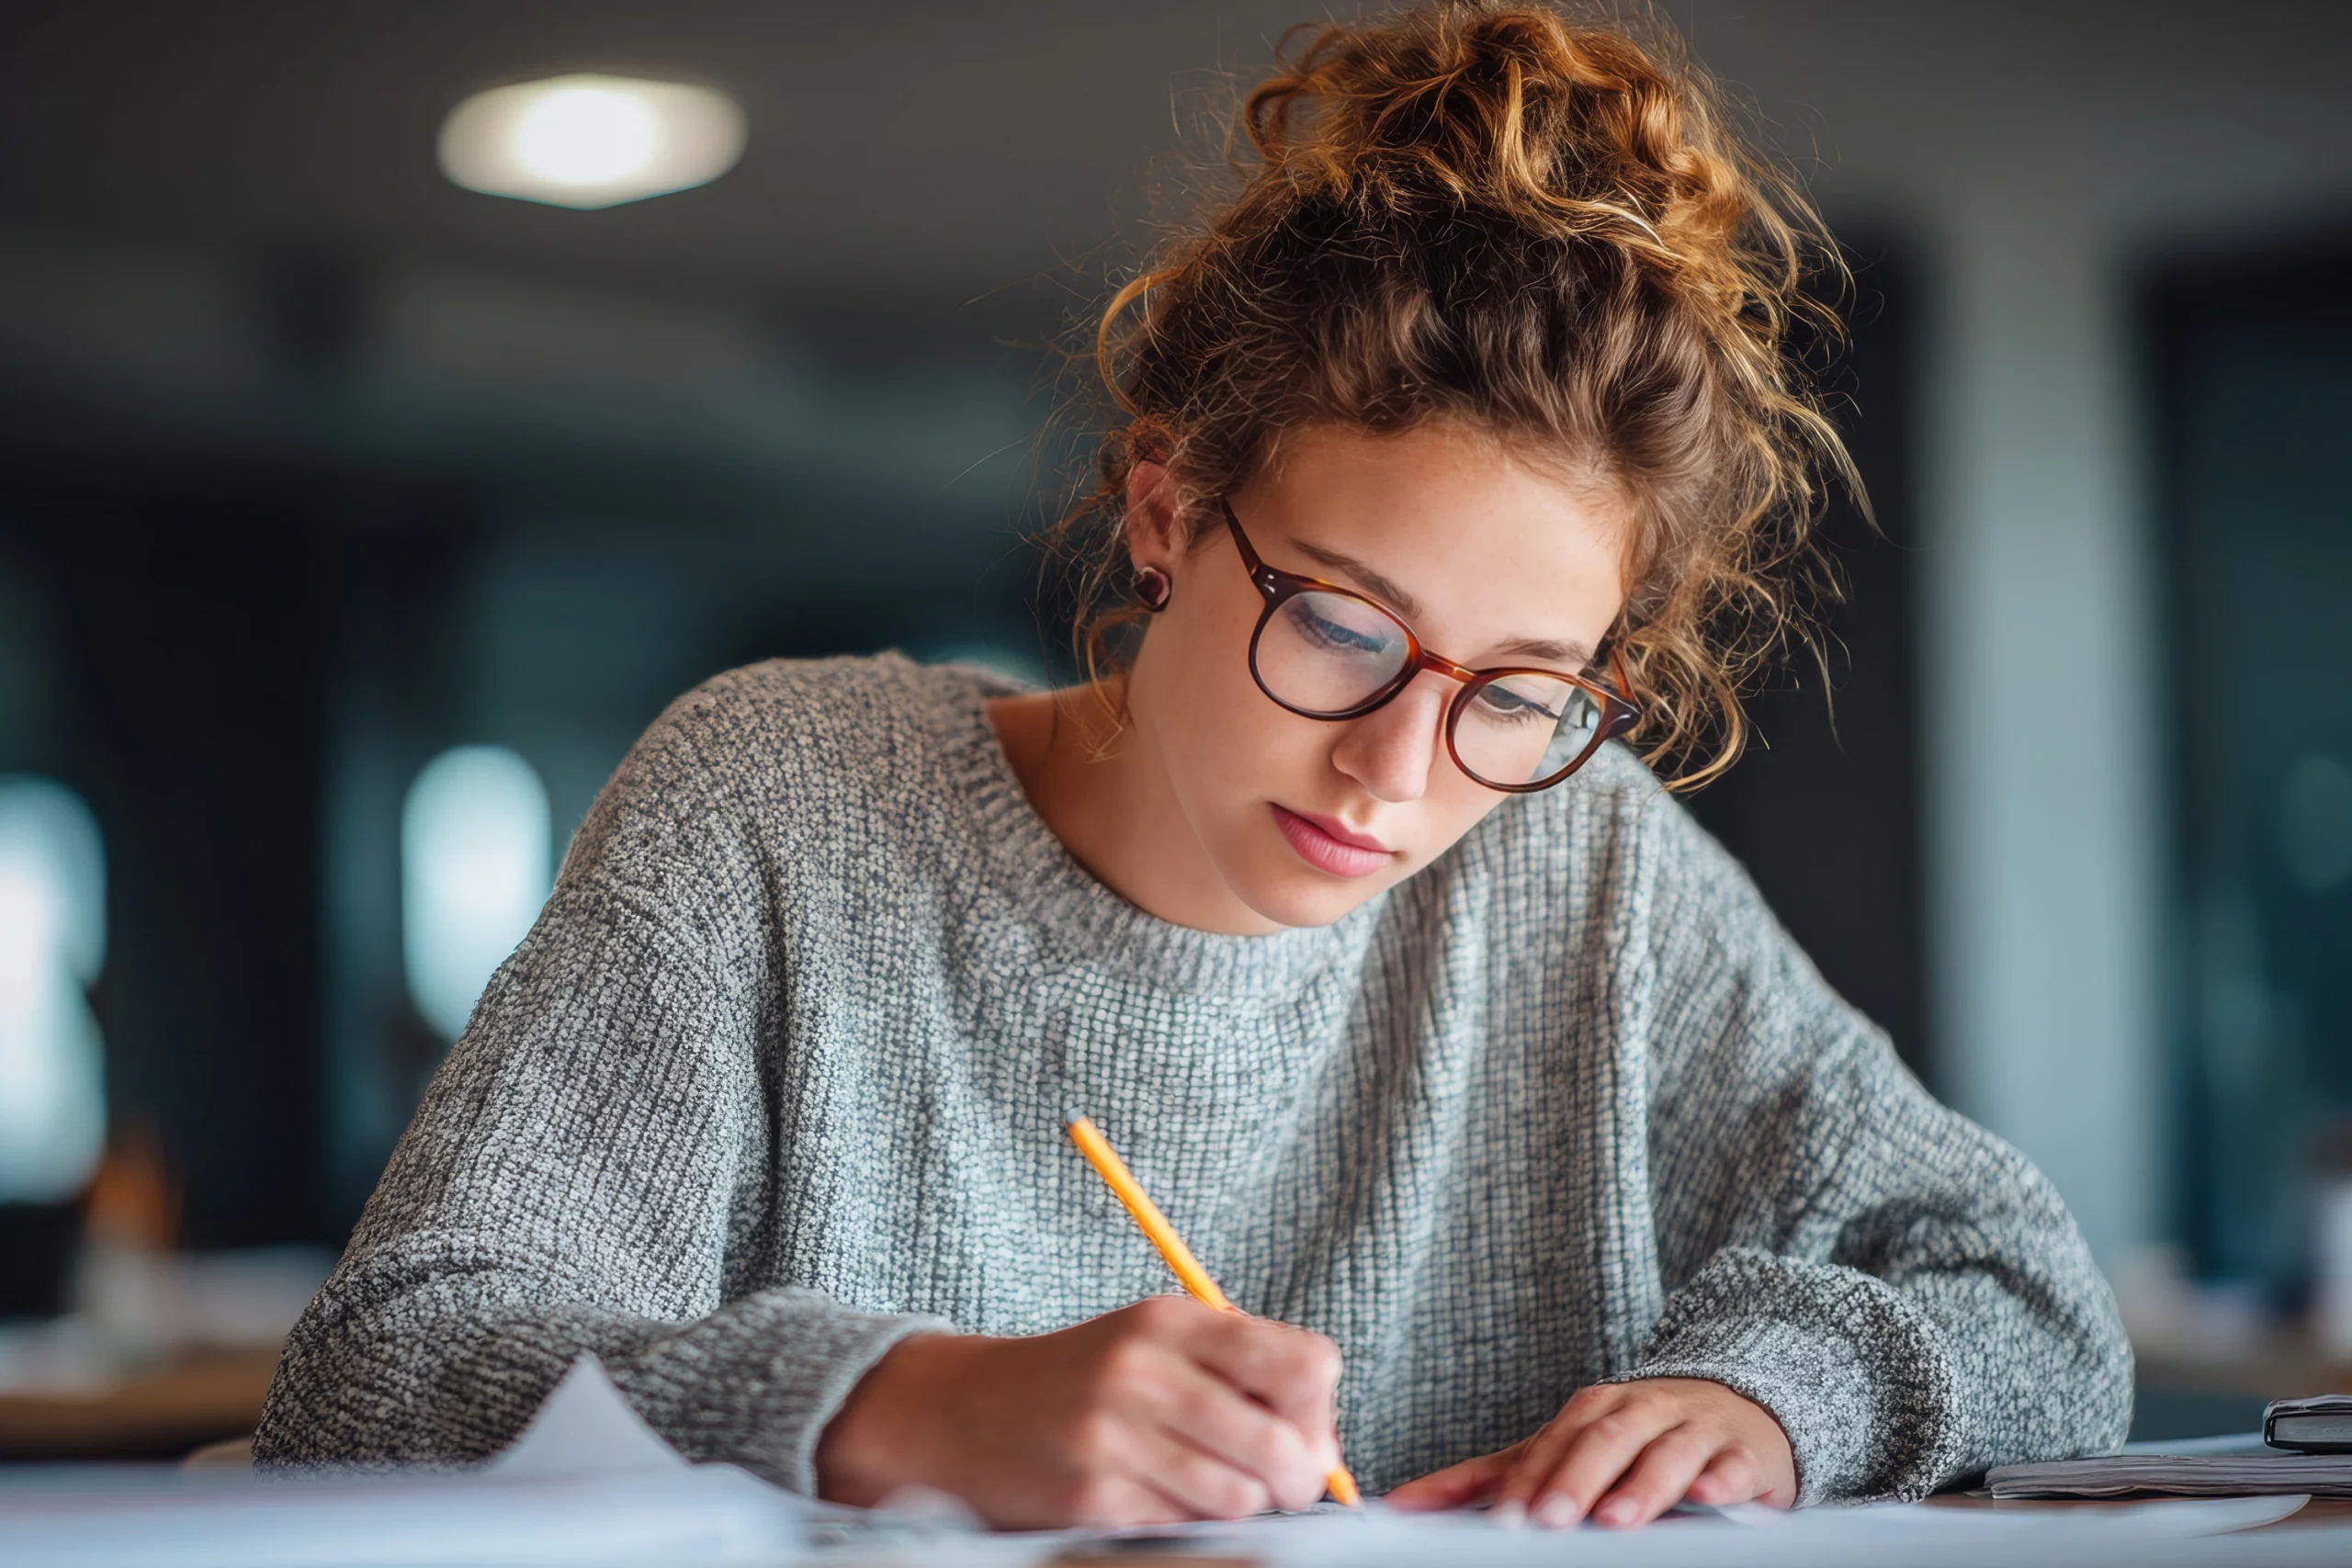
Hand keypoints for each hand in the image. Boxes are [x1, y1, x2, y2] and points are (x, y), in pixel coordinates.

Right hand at [813, 1295, 1342, 1528]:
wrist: (963, 1412)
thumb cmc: (1083, 1380)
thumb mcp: (1156, 1346)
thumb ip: (1243, 1377)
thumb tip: (1325, 1451)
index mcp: (1171, 1321)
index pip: (1303, 1364)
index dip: (1318, 1410)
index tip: (1299, 1426)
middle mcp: (1143, 1371)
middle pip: (1282, 1444)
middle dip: (1297, 1477)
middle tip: (1281, 1483)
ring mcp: (1113, 1436)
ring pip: (1239, 1498)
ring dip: (1238, 1504)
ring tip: (1203, 1484)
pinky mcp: (1091, 1498)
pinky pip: (1183, 1528)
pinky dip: (1185, 1523)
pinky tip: (1154, 1498)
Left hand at [1385, 1377, 1794, 1528]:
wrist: (1735, 1408)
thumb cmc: (1633, 1438)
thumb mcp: (1558, 1451)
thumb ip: (1485, 1478)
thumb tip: (1401, 1503)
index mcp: (1591, 1412)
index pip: (1553, 1445)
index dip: (1530, 1483)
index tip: (1506, 1521)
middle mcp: (1641, 1412)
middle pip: (1605, 1443)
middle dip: (1575, 1482)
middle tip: (1550, 1522)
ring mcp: (1695, 1429)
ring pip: (1668, 1453)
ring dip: (1643, 1486)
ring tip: (1617, 1519)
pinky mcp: (1744, 1453)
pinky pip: (1734, 1464)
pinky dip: (1723, 1479)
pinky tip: (1711, 1496)